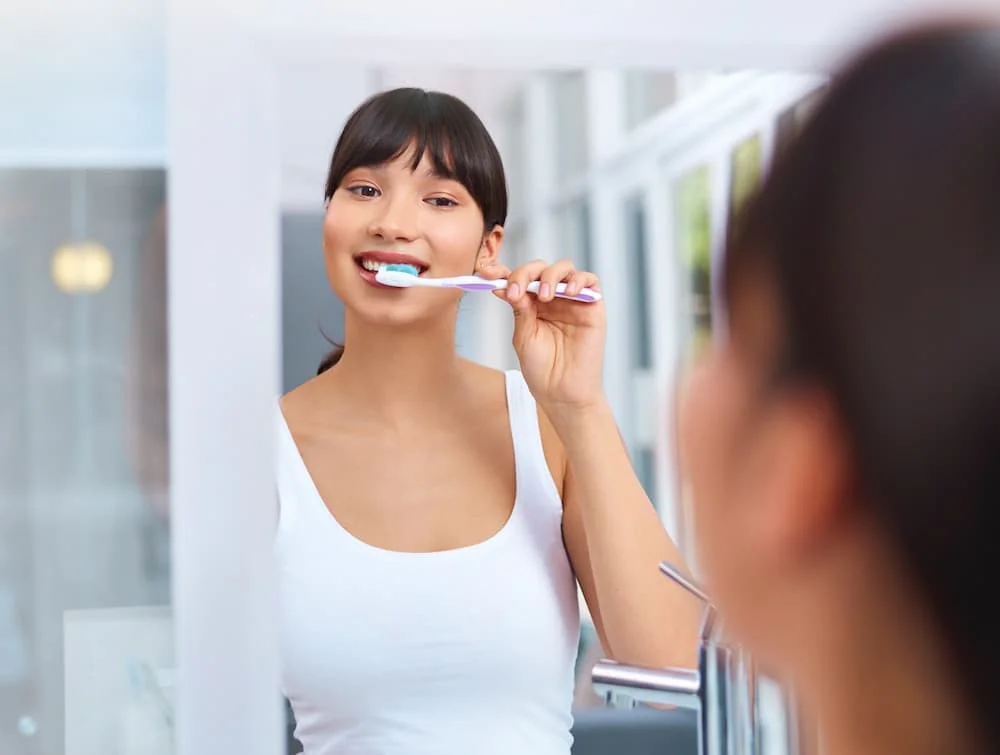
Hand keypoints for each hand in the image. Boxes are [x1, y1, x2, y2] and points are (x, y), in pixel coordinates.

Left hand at [481, 259, 606, 414]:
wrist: (562, 392)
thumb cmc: (542, 369)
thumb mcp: (523, 335)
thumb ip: (520, 308)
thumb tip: (505, 285)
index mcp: (532, 305)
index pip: (519, 279)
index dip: (503, 272)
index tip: (486, 274)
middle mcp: (552, 299)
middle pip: (540, 269)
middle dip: (525, 274)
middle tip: (516, 290)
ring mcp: (573, 301)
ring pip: (564, 268)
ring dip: (551, 276)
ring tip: (545, 297)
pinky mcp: (593, 307)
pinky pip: (590, 281)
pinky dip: (579, 280)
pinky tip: (568, 293)